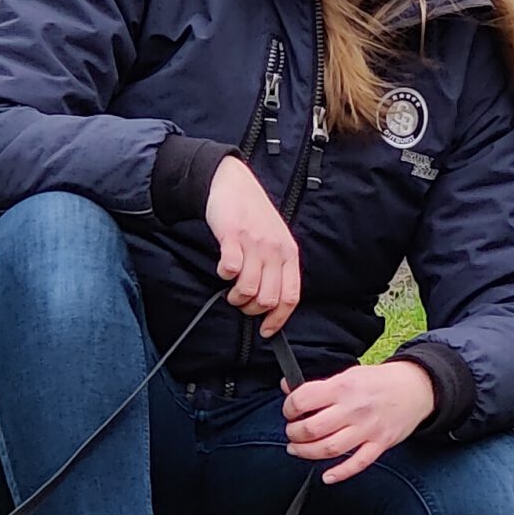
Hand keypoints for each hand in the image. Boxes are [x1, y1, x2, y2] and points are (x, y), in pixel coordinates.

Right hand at [205, 155, 301, 337]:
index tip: (266, 331)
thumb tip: (272, 303)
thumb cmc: (254, 216)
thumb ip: (277, 268)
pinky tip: (223, 267)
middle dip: (252, 310)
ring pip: (249, 289)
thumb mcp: (275, 241)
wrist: (233, 183)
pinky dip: (224, 274)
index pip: (290, 296)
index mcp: (289, 254)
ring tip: (231, 288)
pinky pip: (230, 268)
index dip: (278, 319)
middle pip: (269, 299)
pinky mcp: (233, 236)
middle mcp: (275, 250)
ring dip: (236, 296)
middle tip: (241, 302)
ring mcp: (254, 243)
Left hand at [282, 360, 436, 484]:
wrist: (416, 387)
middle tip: (292, 433)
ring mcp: (368, 428)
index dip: (289, 408)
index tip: (290, 412)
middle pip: (312, 428)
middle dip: (294, 434)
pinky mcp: (380, 444)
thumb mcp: (349, 374)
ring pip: (329, 449)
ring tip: (298, 449)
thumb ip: (319, 385)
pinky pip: (357, 463)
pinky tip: (327, 476)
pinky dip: (339, 473)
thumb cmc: (380, 381)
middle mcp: (354, 408)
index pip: (304, 400)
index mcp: (344, 387)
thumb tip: (288, 387)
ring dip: (307, 453)